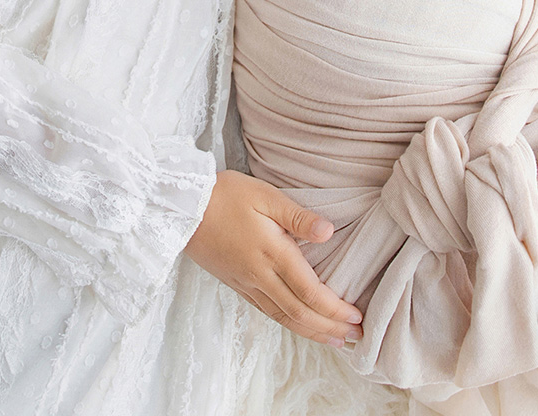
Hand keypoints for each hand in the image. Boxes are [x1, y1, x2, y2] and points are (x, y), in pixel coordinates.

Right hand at [184, 170, 362, 346]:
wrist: (180, 207)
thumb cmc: (224, 195)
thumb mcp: (264, 196)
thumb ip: (298, 216)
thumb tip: (329, 232)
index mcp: (272, 253)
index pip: (310, 292)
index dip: (335, 309)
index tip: (357, 315)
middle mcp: (260, 275)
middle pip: (300, 313)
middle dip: (330, 328)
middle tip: (356, 337)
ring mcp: (246, 284)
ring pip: (283, 318)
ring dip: (312, 332)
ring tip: (335, 341)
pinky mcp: (235, 285)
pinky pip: (267, 312)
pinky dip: (289, 324)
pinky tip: (300, 325)